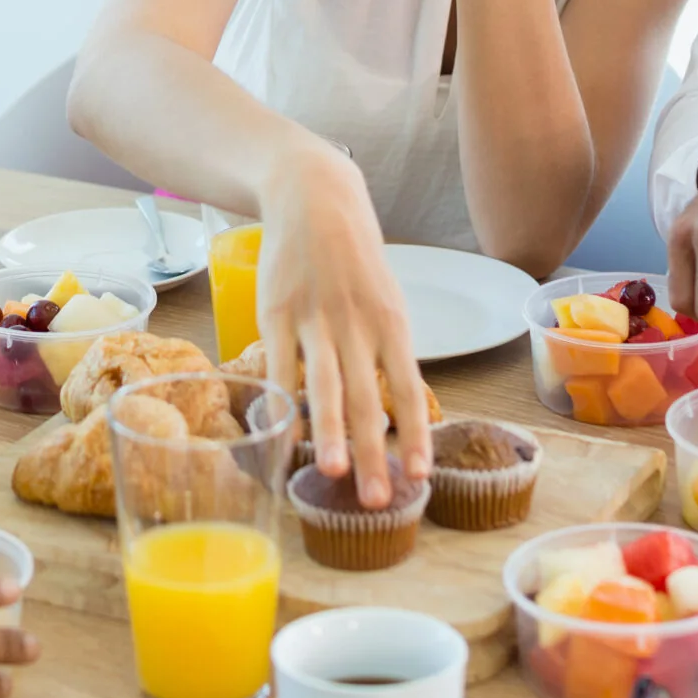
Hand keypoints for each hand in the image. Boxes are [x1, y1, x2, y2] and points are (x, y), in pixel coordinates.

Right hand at [254, 142, 434, 507]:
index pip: (410, 388)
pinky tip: (281, 437)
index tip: (422, 476)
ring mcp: (315, 319)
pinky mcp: (275, 313)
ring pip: (324, 386)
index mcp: (391, 322)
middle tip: (377, 500)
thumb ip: (386, 350)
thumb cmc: (354, 258)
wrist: (313, 197)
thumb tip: (397, 411)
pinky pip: (279, 368)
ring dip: (329, 433)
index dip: (417, 433)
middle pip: (369, 398)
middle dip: (374, 452)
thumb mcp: (384, 297)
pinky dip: (281, 405)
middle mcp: (357, 325)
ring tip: (331, 474)